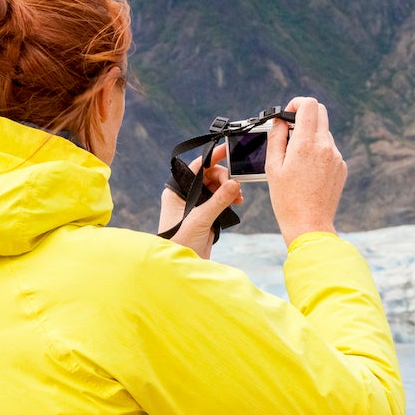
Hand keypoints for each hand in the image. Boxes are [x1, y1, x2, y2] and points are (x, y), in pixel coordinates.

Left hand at [158, 142, 243, 259]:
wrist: (182, 265)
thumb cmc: (180, 242)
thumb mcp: (200, 219)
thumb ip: (219, 200)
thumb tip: (235, 184)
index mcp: (177, 191)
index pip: (195, 167)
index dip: (211, 157)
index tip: (226, 149)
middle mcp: (185, 196)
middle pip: (209, 176)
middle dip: (224, 178)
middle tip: (235, 187)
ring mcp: (197, 205)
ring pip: (217, 188)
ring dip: (229, 189)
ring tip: (238, 198)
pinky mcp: (206, 215)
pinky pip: (221, 200)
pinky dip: (230, 199)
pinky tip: (236, 203)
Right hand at [266, 97, 345, 246]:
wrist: (309, 224)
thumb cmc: (286, 198)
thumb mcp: (273, 166)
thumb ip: (276, 137)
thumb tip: (280, 120)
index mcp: (306, 143)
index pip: (309, 105)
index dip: (296, 103)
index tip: (288, 114)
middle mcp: (326, 146)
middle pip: (320, 112)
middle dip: (304, 115)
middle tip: (290, 131)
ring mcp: (337, 157)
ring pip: (324, 133)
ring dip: (310, 136)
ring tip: (296, 159)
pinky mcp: (342, 167)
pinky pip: (330, 150)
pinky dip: (319, 152)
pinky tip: (308, 172)